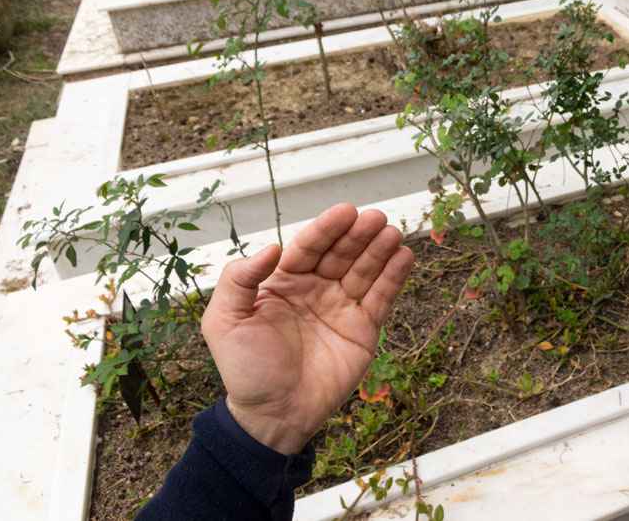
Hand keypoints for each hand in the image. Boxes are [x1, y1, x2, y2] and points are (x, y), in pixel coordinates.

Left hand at [201, 204, 414, 453]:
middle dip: (358, 235)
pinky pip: (381, 297)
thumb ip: (239, 279)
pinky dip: (394, 276)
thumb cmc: (245, 369)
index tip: (345, 212)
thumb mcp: (224, 321)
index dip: (326, 229)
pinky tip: (404, 256)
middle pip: (341, 253)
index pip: (309, 247)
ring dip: (380, 249)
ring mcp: (342, 308)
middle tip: (376, 218)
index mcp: (283, 282)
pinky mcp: (364, 329)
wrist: (273, 415)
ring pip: (365, 270)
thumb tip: (272, 247)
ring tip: (392, 233)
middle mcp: (316, 289)